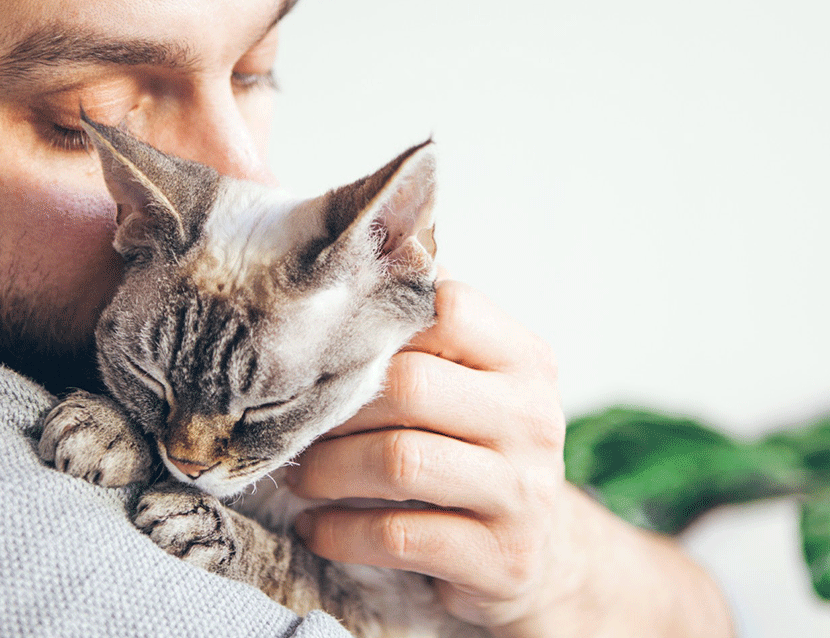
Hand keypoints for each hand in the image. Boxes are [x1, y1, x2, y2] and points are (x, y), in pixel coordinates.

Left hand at [287, 278, 735, 636]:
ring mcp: (523, 492)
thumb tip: (347, 271)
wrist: (536, 557)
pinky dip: (340, 532)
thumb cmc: (473, 453)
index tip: (324, 354)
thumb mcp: (466, 384)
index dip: (373, 325)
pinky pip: (398, 536)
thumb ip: (420, 333)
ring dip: (329, 470)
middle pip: (410, 385)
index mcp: (525, 359)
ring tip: (301, 476)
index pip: (447, 308)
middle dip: (335, 408)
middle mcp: (533, 418)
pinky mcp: (502, 558)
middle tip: (292, 424)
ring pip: (400, 460)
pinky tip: (318, 529)